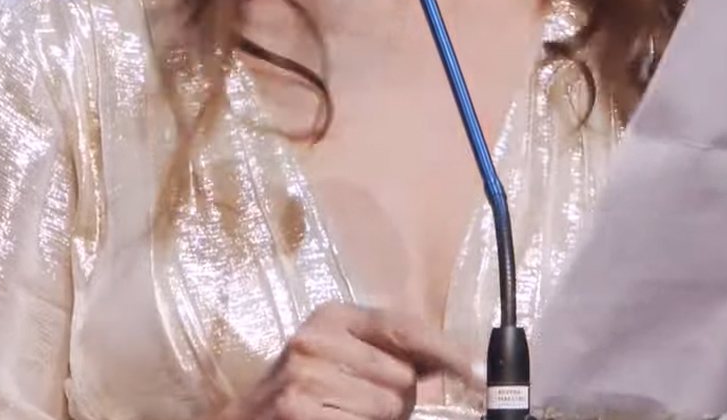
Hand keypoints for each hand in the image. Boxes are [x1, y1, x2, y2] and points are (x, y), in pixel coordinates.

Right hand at [213, 302, 479, 419]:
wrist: (246, 418)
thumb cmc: (303, 387)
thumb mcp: (341, 356)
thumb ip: (392, 356)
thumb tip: (453, 368)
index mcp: (334, 316)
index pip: (405, 327)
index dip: (448, 352)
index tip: (479, 375)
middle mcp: (317, 337)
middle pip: (402, 376)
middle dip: (400, 398)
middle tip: (367, 403)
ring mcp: (304, 374)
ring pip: (388, 407)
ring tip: (346, 414)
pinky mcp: (297, 408)